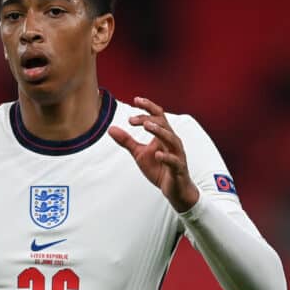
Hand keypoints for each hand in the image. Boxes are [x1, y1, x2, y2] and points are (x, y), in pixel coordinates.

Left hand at [108, 97, 198, 211]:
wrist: (174, 189)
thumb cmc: (159, 168)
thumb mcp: (139, 154)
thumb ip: (127, 141)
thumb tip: (110, 129)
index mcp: (164, 136)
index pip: (158, 116)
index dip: (148, 106)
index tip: (135, 100)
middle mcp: (172, 142)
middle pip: (164, 124)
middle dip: (148, 119)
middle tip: (131, 120)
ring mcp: (177, 155)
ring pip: (172, 139)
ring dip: (160, 131)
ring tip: (146, 126)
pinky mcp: (178, 169)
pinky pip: (174, 161)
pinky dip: (166, 157)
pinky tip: (157, 154)